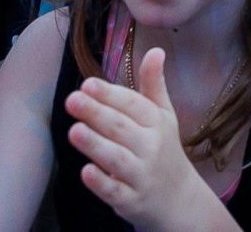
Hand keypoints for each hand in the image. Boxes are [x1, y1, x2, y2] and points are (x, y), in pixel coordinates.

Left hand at [64, 49, 202, 224]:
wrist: (178, 198)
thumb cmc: (164, 149)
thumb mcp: (163, 115)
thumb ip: (154, 84)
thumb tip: (156, 49)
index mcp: (156, 123)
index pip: (133, 105)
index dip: (110, 94)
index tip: (87, 84)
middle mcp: (151, 148)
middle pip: (121, 128)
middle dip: (97, 113)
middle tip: (72, 99)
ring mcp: (140, 175)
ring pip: (116, 159)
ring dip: (95, 144)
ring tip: (74, 130)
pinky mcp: (130, 201)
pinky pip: (115, 191)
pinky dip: (101, 183)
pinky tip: (85, 171)